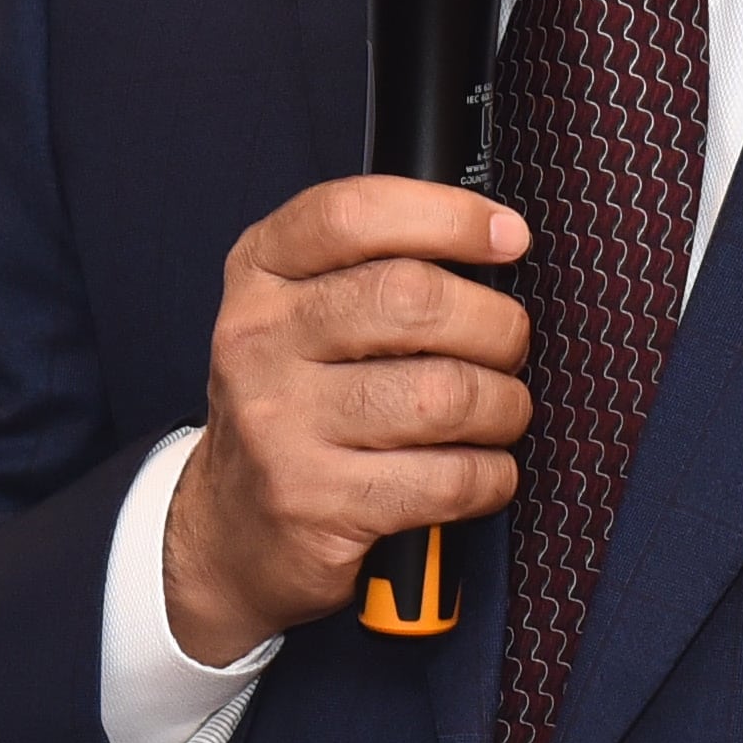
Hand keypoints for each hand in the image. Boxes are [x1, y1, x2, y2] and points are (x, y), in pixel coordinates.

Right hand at [161, 180, 533, 660]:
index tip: (509, 237)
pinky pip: (447, 477)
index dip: (449, 217)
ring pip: (443, 394)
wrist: (232, 527)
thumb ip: (374, 266)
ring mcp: (279, 424)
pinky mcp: (314, 501)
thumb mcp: (303, 316)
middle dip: (496, 324)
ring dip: (503, 407)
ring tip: (500, 414)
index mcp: (259, 273)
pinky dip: (491, 475)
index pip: (353, 215)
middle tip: (509, 347)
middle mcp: (258, 340)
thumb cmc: (300, 404)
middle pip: (412, 298)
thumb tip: (499, 242)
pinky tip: (483, 471)